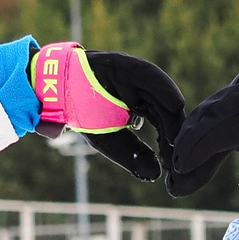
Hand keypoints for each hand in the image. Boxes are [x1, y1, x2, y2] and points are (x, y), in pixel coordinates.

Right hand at [32, 45, 183, 182]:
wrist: (56, 92)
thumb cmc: (84, 115)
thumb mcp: (112, 141)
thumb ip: (133, 155)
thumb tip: (156, 174)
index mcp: (142, 107)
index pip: (164, 124)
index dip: (170, 142)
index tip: (174, 162)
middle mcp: (143, 92)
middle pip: (166, 111)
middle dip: (174, 132)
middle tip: (179, 152)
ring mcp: (136, 78)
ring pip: (162, 93)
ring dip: (174, 112)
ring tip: (182, 133)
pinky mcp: (127, 65)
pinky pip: (150, 75)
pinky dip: (164, 88)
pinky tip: (176, 104)